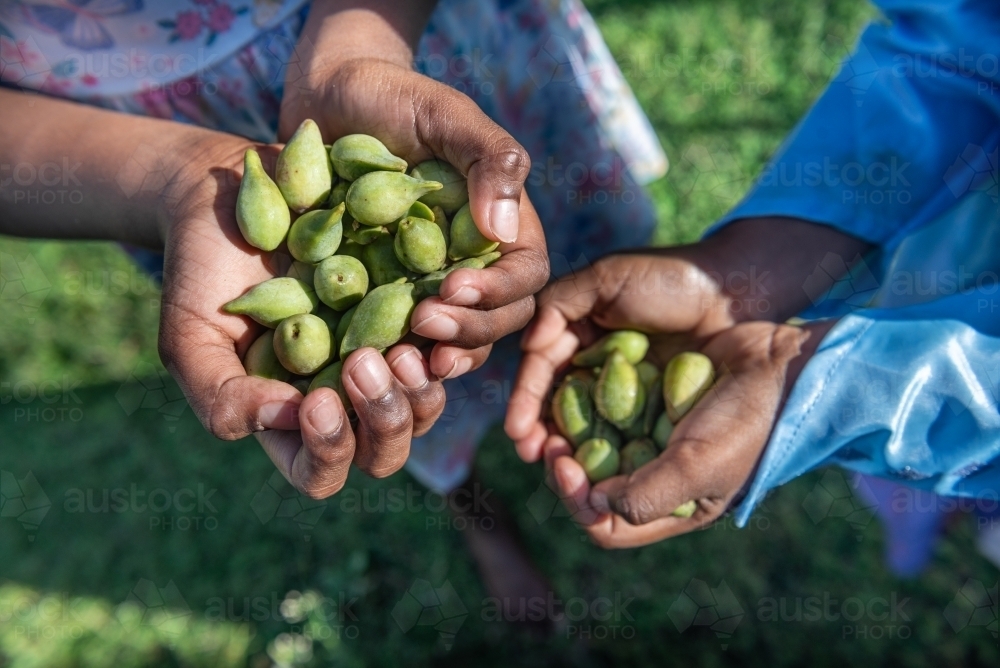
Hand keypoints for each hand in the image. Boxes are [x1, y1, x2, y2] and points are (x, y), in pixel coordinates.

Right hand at [157, 135, 445, 497]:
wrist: (236, 194)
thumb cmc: (203, 272)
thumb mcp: (191, 336)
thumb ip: (221, 395)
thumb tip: (283, 420)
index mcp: (292, 420)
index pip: (320, 472)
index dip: (327, 450)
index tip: (315, 400)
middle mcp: (345, 399)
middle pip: (383, 452)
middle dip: (384, 420)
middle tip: (364, 363)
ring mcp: (385, 358)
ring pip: (425, 408)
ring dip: (421, 390)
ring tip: (404, 348)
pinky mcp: (415, 313)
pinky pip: (450, 346)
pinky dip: (448, 342)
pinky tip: (433, 315)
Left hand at [280, 35, 548, 379]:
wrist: (329, 101)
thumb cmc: (394, 96)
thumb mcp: (446, 114)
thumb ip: (488, 159)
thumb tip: (503, 229)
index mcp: (500, 226)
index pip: (525, 274)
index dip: (498, 292)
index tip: (454, 288)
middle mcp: (472, 264)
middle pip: (496, 319)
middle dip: (468, 329)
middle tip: (424, 323)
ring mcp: (428, 285)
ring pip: (453, 340)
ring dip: (435, 354)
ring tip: (403, 359)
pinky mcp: (382, 298)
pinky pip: (397, 337)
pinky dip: (390, 352)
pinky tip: (368, 359)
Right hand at [505, 252, 738, 461]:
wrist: (734, 295)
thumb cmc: (670, 279)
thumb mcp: (605, 278)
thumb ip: (558, 304)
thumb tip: (530, 347)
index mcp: (575, 340)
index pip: (540, 376)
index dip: (526, 403)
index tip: (519, 430)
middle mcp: (593, 373)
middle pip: (556, 412)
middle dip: (541, 436)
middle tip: (537, 457)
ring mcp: (624, 400)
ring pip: (586, 431)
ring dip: (569, 455)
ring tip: (561, 472)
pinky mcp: (652, 419)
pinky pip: (623, 442)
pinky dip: (607, 459)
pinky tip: (598, 477)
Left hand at [542, 319, 830, 548]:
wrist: (778, 360)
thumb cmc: (746, 420)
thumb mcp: (700, 467)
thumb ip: (648, 496)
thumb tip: (595, 505)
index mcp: (673, 506)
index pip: (607, 527)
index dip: (577, 502)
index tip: (563, 465)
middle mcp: (655, 475)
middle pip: (590, 487)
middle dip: (562, 468)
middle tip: (544, 441)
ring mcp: (649, 434)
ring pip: (589, 446)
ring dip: (564, 433)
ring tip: (546, 415)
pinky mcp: (644, 396)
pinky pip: (601, 406)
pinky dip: (582, 398)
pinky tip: (572, 381)